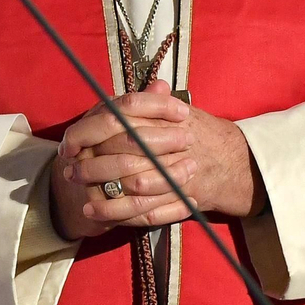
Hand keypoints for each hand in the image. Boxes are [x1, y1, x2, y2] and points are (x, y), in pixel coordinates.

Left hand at [57, 81, 264, 234]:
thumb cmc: (196, 131)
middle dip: (93, 167)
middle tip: (70, 173)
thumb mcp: (174, 109)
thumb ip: (147, 100)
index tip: (68, 144)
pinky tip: (99, 215)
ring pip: (135, 189)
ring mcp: (179, 175)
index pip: (119, 121)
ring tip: (81, 200)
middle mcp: (173, 146)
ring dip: (104, 196)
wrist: (236, 161)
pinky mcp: (182, 200)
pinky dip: (121, 215)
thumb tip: (119, 89)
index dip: (88, 134)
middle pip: (124, 156)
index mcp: (164, 118)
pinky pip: (147, 212)